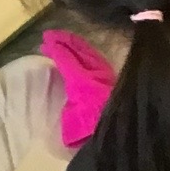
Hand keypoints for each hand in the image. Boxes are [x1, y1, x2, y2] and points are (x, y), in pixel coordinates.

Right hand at [42, 29, 115, 146]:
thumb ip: (68, 105)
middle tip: (51, 36)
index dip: (55, 48)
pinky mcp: (115, 80)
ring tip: (65, 41)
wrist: (124, 135)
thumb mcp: (71, 123)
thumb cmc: (92, 133)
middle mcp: (95, 73)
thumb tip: (69, 96)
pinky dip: (87, 53)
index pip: (66, 58)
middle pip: (79, 51)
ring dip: (76, 45)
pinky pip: (98, 60)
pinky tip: (83, 54)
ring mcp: (107, 75)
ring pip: (90, 53)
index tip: (45, 40)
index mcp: (81, 82)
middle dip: (65, 41)